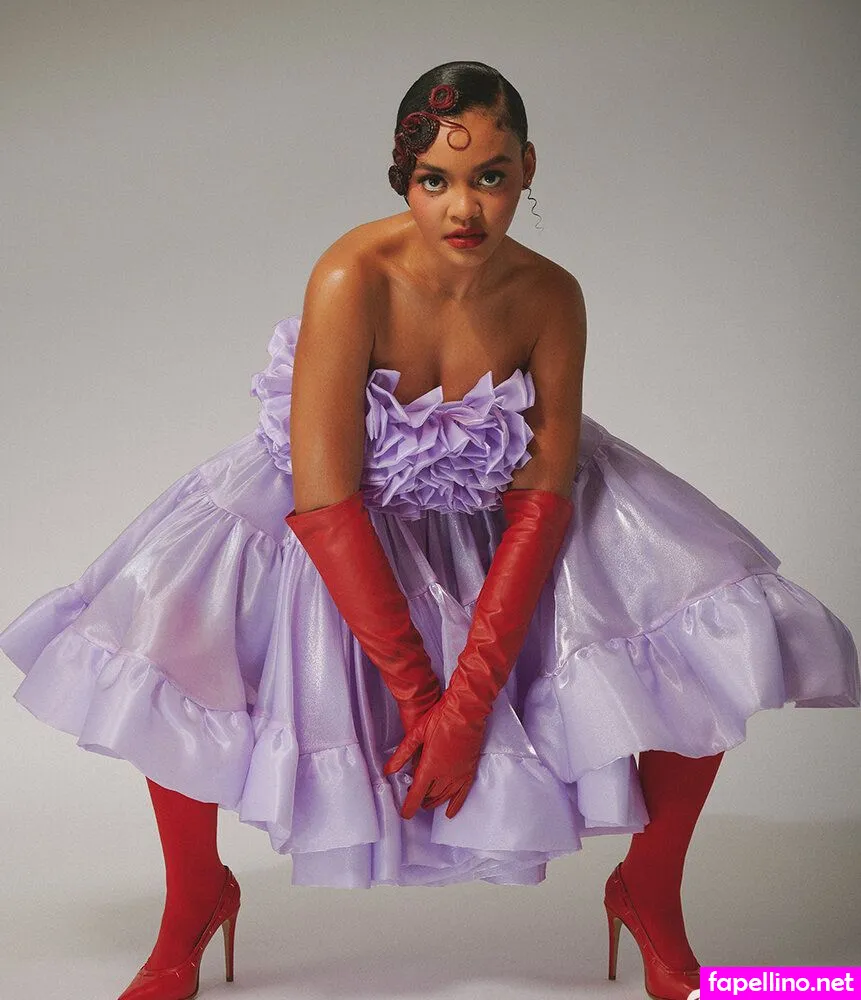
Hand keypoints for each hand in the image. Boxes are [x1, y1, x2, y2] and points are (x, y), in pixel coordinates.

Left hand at [383, 694, 486, 818]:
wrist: (466, 710)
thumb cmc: (441, 717)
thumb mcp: (416, 733)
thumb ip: (402, 754)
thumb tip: (388, 769)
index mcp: (429, 766)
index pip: (416, 794)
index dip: (409, 807)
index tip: (405, 814)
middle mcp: (445, 774)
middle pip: (430, 796)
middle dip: (420, 800)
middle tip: (413, 796)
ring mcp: (458, 773)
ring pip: (444, 796)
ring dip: (434, 801)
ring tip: (426, 802)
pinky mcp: (469, 770)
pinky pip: (462, 794)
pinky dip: (455, 805)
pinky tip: (450, 813)